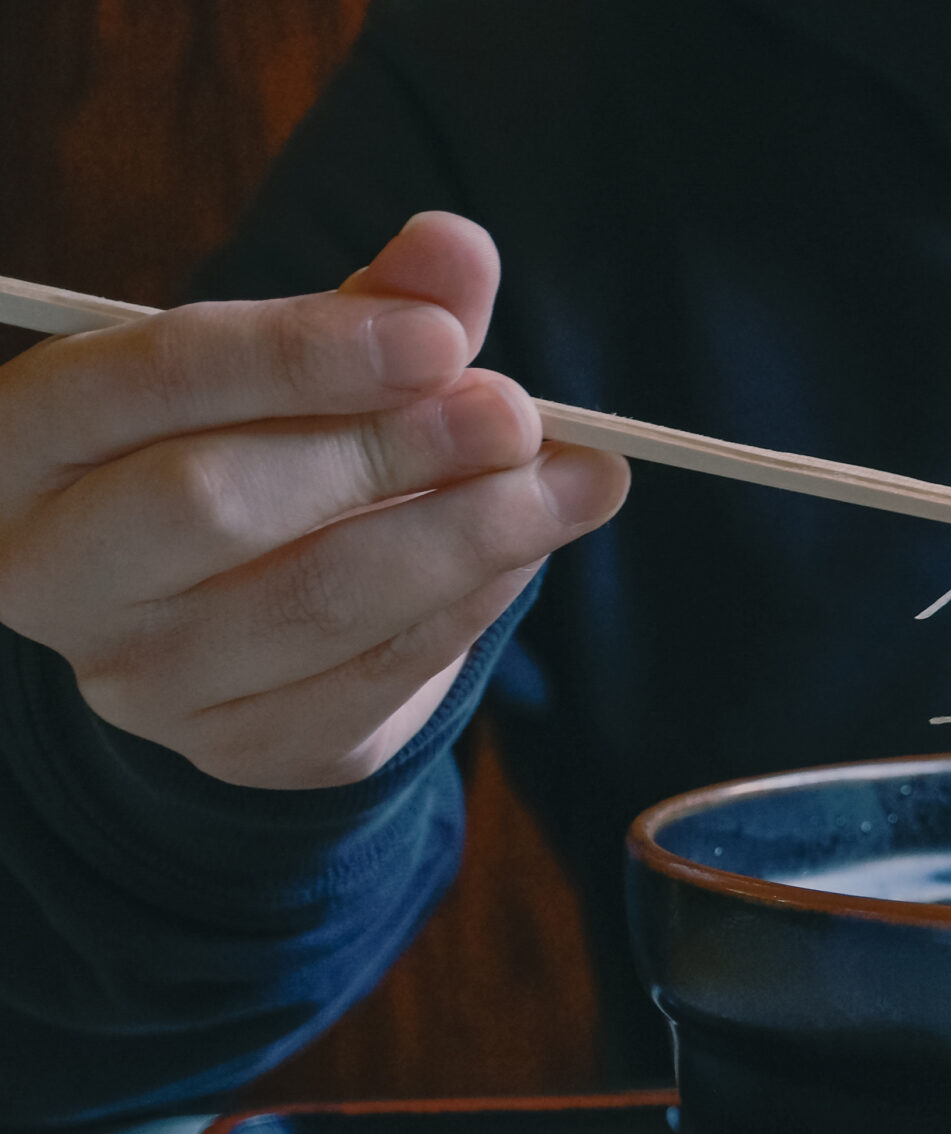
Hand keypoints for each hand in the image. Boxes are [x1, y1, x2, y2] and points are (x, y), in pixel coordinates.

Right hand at [0, 213, 628, 789]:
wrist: (230, 612)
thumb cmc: (254, 446)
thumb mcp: (296, 367)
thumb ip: (372, 306)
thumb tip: (457, 248)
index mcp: (29, 438)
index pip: (152, 377)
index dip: (300, 353)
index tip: (440, 337)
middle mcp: (53, 571)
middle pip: (217, 502)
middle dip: (389, 450)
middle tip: (517, 415)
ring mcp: (140, 679)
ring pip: (315, 602)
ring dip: (467, 535)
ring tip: (575, 479)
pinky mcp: (241, 747)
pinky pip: (374, 677)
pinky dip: (469, 604)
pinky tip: (529, 549)